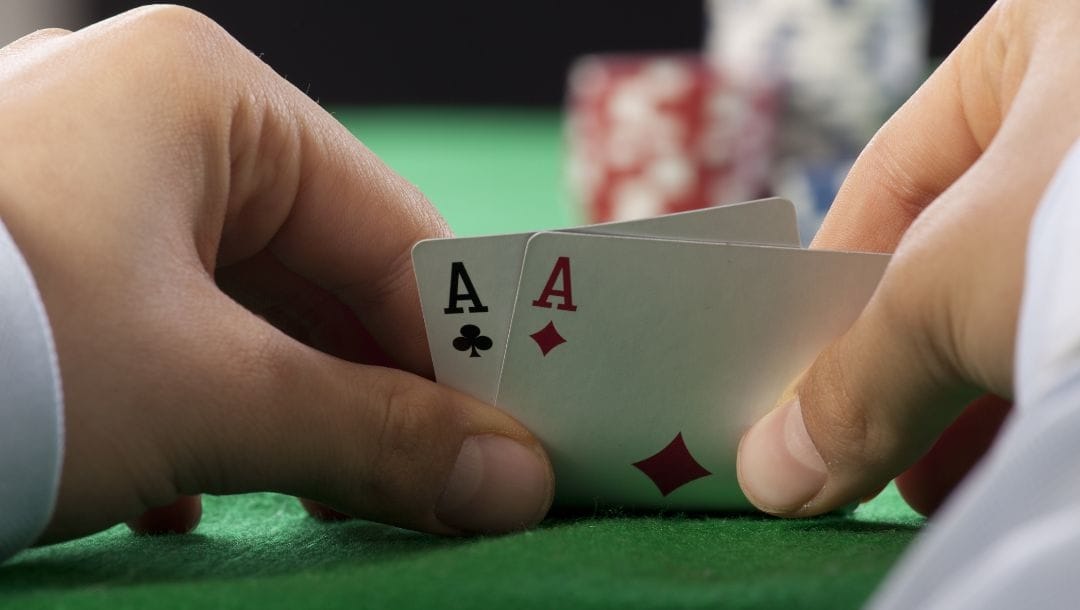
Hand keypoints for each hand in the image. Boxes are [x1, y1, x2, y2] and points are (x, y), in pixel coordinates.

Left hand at [0, 6, 552, 543]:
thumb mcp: (206, 393)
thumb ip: (374, 436)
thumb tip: (515, 484)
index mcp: (210, 93)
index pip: (393, 226)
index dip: (461, 338)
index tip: (515, 432)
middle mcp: (154, 118)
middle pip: (322, 268)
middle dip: (378, 386)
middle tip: (444, 482)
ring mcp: (92, 186)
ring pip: (248, 309)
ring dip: (288, 412)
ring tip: (322, 497)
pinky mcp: (46, 262)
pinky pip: (171, 331)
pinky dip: (200, 411)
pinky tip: (183, 487)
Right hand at [736, 0, 1079, 516]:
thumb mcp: (961, 287)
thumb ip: (854, 375)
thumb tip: (773, 470)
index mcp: (1046, 32)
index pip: (892, 178)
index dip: (825, 293)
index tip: (789, 387)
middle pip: (962, 252)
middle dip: (901, 365)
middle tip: (847, 454)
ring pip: (1039, 300)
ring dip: (972, 399)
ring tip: (922, 483)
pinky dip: (1045, 397)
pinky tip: (1009, 456)